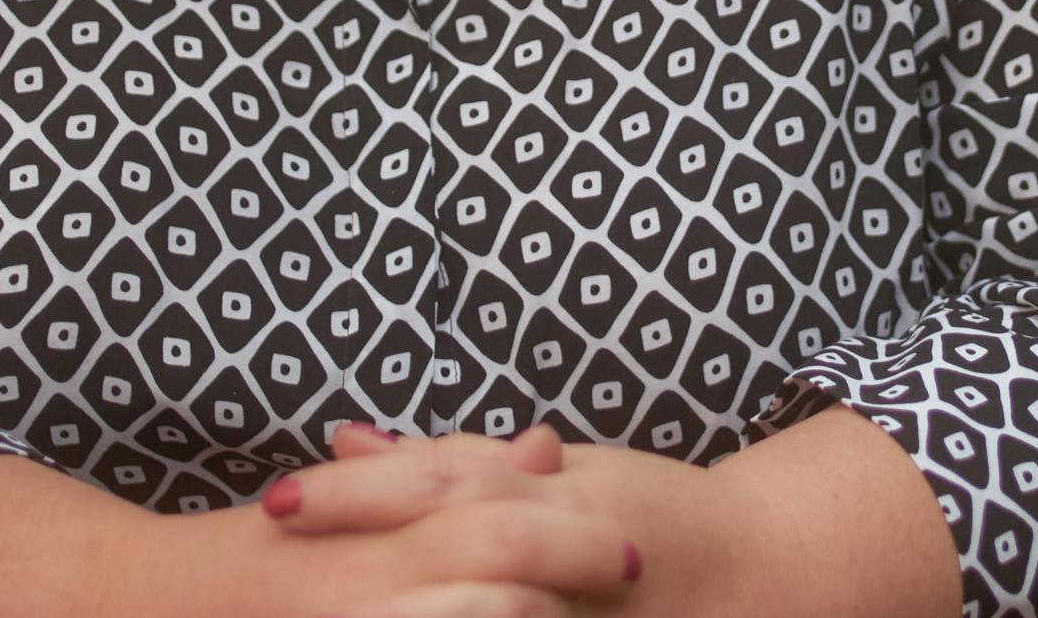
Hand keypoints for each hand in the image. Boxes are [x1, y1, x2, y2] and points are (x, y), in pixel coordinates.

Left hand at [246, 420, 790, 617]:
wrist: (768, 575)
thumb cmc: (657, 514)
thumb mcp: (568, 471)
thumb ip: (466, 459)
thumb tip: (348, 437)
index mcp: (557, 498)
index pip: (442, 484)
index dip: (356, 492)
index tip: (278, 499)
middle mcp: (564, 560)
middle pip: (442, 547)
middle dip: (355, 549)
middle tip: (269, 540)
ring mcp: (576, 616)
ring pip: (473, 610)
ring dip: (392, 608)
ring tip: (309, 606)